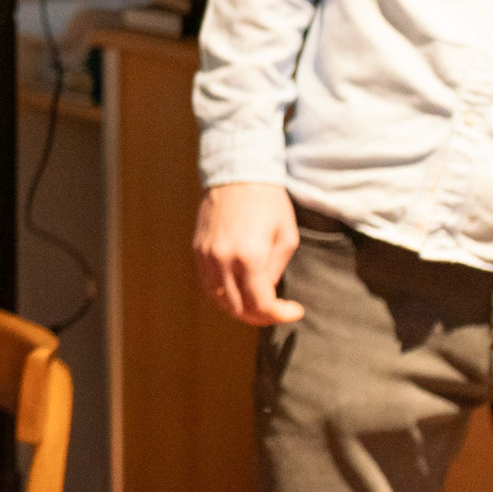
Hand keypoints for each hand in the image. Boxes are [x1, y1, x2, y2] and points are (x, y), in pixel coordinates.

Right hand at [193, 183, 304, 325]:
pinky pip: (207, 283)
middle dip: (261, 317)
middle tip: (277, 312)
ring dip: (239, 309)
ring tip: (258, 305)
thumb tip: (267, 290)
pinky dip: (223, 294)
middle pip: (238, 308)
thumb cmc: (269, 203)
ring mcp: (207, 255)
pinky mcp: (197, 249)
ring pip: (219, 299)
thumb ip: (276, 269)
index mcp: (250, 257)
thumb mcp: (286, 237)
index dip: (280, 315)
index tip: (295, 310)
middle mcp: (223, 260)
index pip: (262, 304)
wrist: (237, 174)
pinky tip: (238, 292)